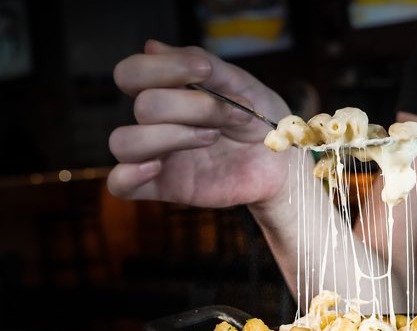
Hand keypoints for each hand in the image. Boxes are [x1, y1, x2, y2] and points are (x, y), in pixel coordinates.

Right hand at [107, 39, 293, 207]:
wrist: (284, 160)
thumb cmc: (260, 118)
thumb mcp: (240, 83)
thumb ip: (201, 64)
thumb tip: (152, 46)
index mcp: (167, 91)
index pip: (131, 74)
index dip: (162, 68)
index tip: (204, 71)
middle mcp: (156, 122)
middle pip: (143, 106)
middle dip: (193, 106)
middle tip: (232, 114)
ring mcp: (157, 155)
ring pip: (124, 142)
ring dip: (172, 136)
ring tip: (212, 137)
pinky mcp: (165, 186)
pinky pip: (120, 185)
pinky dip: (128, 175)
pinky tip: (157, 167)